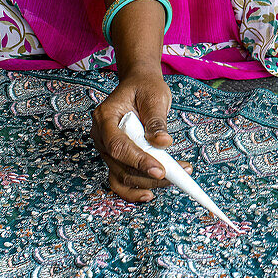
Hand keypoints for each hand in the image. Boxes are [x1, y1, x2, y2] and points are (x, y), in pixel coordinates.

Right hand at [90, 65, 191, 201]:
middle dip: (149, 175)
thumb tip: (163, 143)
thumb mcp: (154, 96)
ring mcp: (106, 149)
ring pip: (122, 176)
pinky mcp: (114, 158)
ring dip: (147, 183)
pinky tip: (150, 192)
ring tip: (174, 180)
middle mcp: (101, 136)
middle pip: (120, 165)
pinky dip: (134, 190)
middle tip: (177, 175)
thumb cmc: (145, 87)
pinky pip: (120, 180)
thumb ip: (156, 120)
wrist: (139, 85)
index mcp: (105, 117)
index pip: (118, 145)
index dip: (138, 160)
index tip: (160, 169)